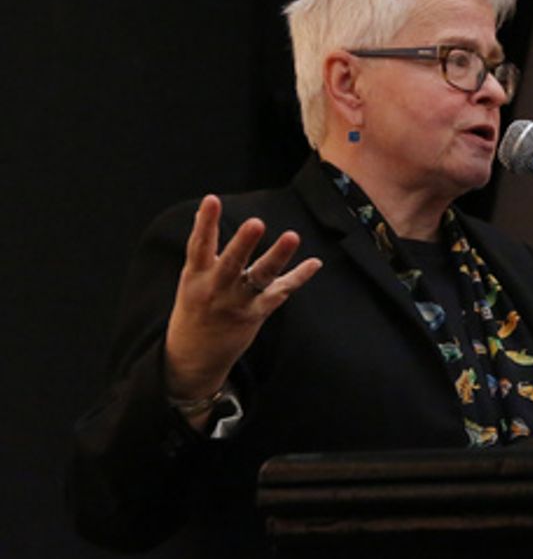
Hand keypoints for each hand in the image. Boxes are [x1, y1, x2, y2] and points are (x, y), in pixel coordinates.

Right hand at [164, 195, 321, 409]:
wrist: (192, 358)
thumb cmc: (195, 309)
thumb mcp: (191, 278)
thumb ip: (204, 247)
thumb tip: (206, 208)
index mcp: (195, 277)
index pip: (199, 245)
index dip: (205, 222)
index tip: (211, 199)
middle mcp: (215, 290)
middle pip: (231, 263)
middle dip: (243, 243)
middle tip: (256, 222)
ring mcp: (236, 303)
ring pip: (259, 277)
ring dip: (277, 256)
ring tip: (292, 236)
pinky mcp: (254, 315)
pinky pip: (280, 293)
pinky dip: (298, 278)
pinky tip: (315, 263)